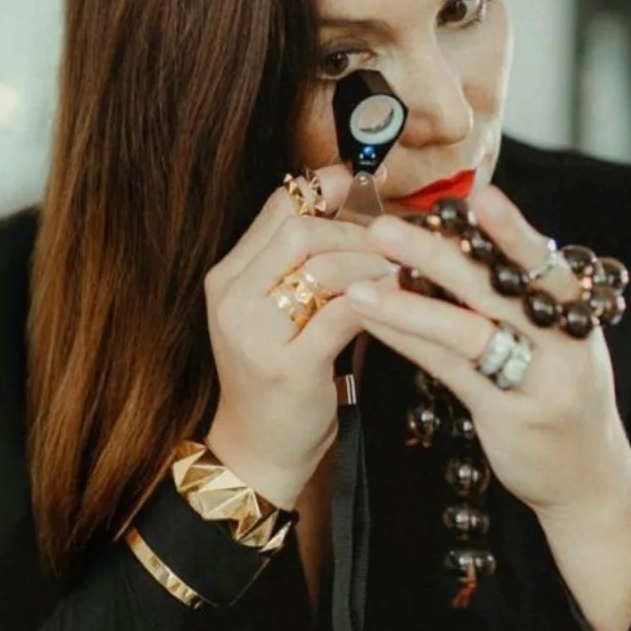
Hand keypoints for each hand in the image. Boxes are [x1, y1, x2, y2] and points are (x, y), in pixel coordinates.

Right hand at [202, 168, 376, 510]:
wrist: (258, 451)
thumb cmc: (277, 375)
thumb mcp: (273, 312)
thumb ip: (297, 263)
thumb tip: (347, 200)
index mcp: (227, 278)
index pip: (276, 210)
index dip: (322, 188)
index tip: (360, 179)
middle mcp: (232, 298)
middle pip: (299, 230)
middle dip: (354, 228)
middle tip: (393, 238)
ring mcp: (255, 333)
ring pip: (321, 266)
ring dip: (371, 261)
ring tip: (404, 266)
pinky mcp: (288, 366)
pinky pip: (341, 313)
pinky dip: (376, 300)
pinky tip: (400, 297)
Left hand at [348, 179, 630, 630]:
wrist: (589, 482)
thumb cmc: (563, 395)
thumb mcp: (560, 342)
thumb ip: (525, 298)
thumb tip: (469, 237)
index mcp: (577, 317)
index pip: (546, 265)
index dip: (514, 231)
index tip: (479, 195)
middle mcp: (564, 346)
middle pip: (497, 290)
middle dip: (438, 254)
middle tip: (385, 227)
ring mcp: (539, 385)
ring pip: (468, 333)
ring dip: (408, 304)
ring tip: (359, 284)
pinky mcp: (509, 419)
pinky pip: (450, 372)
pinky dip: (409, 342)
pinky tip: (374, 321)